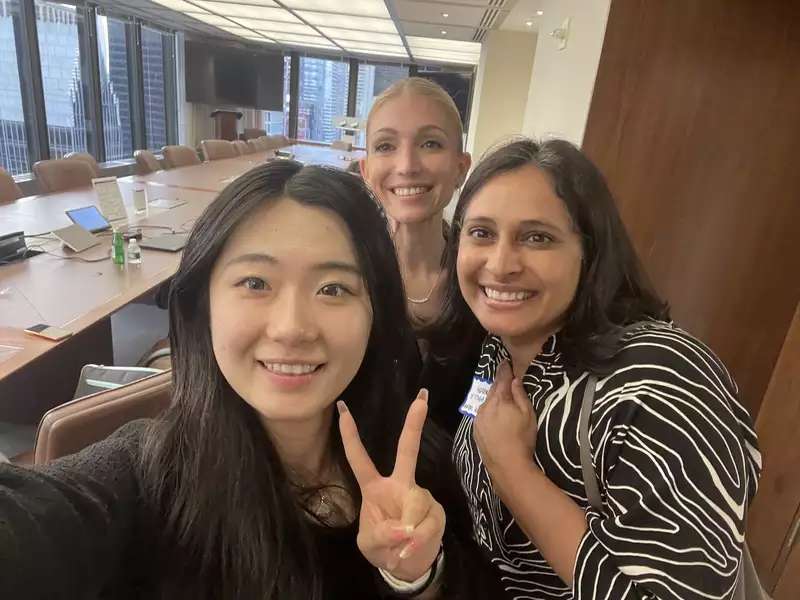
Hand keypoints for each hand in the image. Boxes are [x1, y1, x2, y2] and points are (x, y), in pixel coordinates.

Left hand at [337, 390, 444, 582]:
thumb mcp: (370, 544)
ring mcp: (419, 496)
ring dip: (408, 532)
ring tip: (399, 550)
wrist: (409, 568)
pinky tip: (409, 551)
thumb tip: (405, 527)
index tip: (342, 408)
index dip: (350, 435)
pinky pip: (428, 524)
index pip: (360, 458)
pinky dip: (417, 542)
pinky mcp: (436, 512)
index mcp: (375, 487)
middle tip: (421, 399)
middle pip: (407, 451)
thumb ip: (382, 534)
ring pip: (416, 504)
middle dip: (413, 425)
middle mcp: (399, 485)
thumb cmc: (383, 548)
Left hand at [473, 361, 537, 479]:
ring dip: (493, 398)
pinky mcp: (476, 430)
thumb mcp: (528, 414)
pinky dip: (488, 410)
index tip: (505, 362)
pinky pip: (482, 414)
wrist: (507, 464)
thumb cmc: (522, 438)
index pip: (502, 380)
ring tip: (500, 396)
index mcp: (500, 400)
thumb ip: (520, 395)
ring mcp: (478, 418)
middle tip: (503, 376)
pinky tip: (494, 414)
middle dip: (498, 383)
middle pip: (492, 390)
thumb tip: (514, 380)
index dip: (504, 370)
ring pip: (486, 402)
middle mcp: (485, 406)